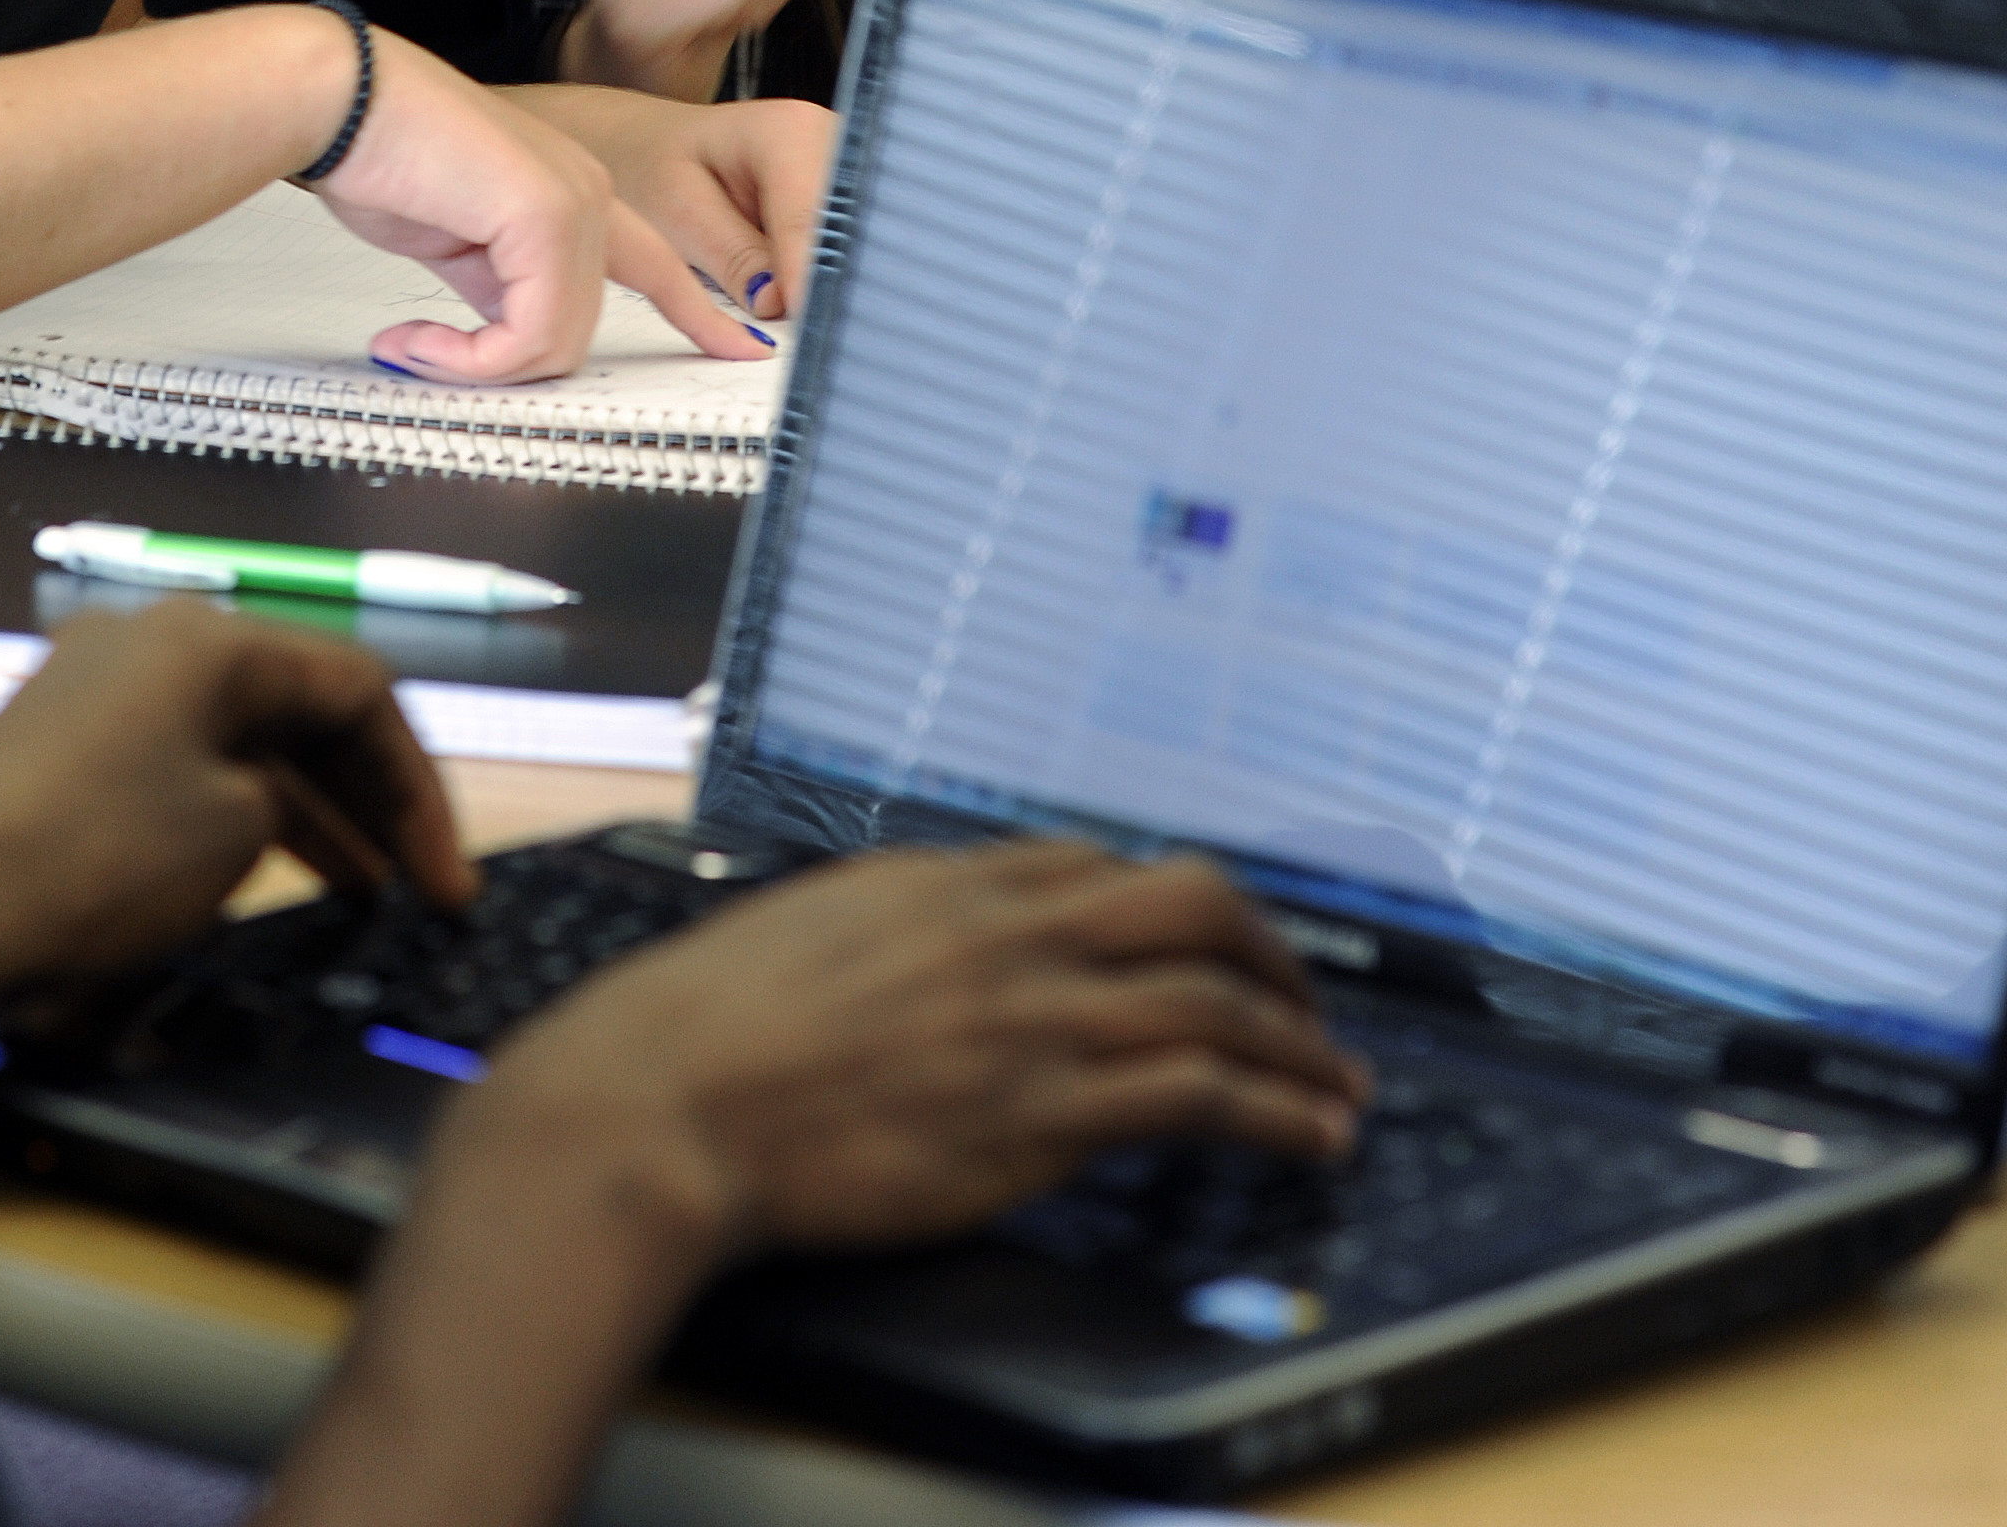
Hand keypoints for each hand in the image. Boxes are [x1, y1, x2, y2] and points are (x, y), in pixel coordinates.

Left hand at [0, 609, 470, 1019]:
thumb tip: (264, 801)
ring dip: (308, 810)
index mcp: (210, 635)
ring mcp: (100, 687)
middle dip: (369, 795)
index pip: (357, 687)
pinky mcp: (60, 744)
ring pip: (240, 737)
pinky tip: (270, 875)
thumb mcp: (233, 833)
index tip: (447, 884)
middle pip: (298, 703)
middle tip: (419, 889)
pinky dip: (237, 812)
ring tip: (364, 894)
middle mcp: (154, 637)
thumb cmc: (98, 859)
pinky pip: (182, 762)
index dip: (417, 787)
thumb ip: (283, 799)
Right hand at [263, 843, 1361, 1526]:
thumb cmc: (710, 1028)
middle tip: (1306, 1005)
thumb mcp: (814, 931)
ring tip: (1338, 1090)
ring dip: (1299, 1048)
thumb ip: (896, 929)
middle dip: (1272, 952)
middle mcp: (1008, 930)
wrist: (668, 1098)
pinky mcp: (1041, 1111)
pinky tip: (1307, 1138)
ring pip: (1217, 1000)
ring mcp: (1032, 1016)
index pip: (1102, 867)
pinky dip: (1276, 1111)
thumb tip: (931, 942)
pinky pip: (1199, 1094)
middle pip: (1191, 901)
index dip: (1176, 908)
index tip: (1210, 947)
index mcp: (948, 881)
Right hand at [314, 31, 775, 373]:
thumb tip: (507, 334)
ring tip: (415, 340)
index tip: (739, 348)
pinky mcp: (545, 215)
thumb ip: (501, 284)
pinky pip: (527, 334)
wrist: (344, 102)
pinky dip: (468, 357)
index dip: (696, 312)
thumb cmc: (385, 154)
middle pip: (577, 330)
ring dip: (475, 363)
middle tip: (432, 356)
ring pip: (555, 341)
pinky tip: (417, 337)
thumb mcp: (460, 241)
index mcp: (572, 192)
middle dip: (505, 363)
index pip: (654, 265)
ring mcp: (574, 200)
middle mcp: (586, 192)